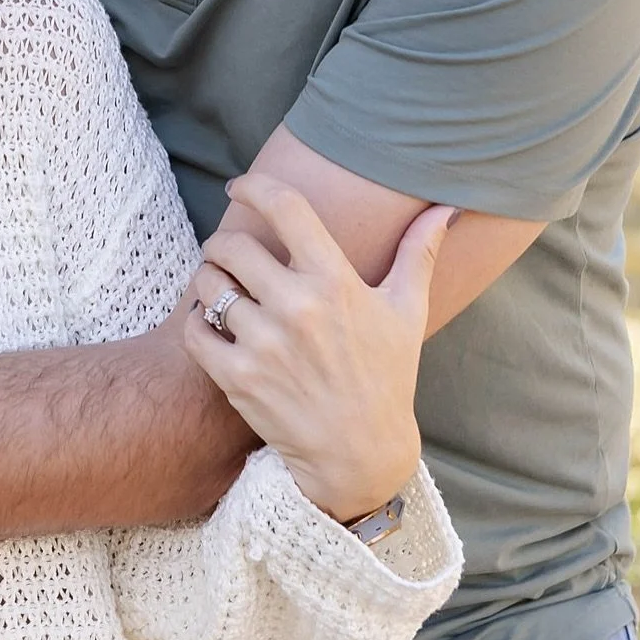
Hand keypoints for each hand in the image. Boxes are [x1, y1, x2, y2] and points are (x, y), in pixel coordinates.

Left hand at [184, 173, 452, 521]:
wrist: (360, 454)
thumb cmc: (386, 376)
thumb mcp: (406, 312)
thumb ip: (418, 253)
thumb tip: (446, 208)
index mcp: (336, 282)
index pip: (285, 208)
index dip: (254, 186)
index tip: (241, 186)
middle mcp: (298, 307)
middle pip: (231, 244)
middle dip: (223, 242)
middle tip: (227, 253)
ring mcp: (265, 344)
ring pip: (207, 284)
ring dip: (208, 281)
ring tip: (221, 289)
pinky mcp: (238, 379)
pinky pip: (194, 330)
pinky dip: (196, 323)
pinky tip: (213, 326)